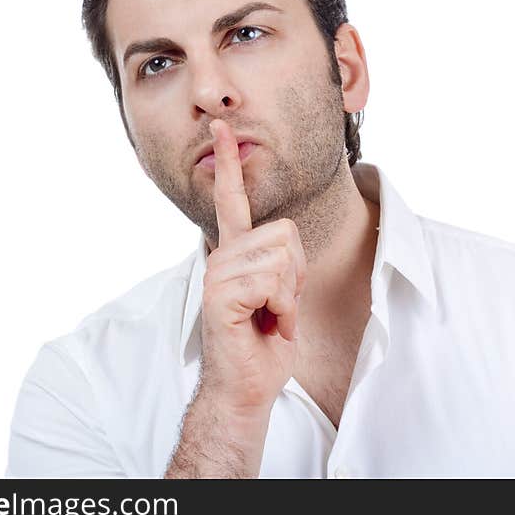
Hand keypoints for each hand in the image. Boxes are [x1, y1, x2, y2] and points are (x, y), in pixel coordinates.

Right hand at [197, 118, 306, 416]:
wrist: (247, 386)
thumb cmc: (264, 342)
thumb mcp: (281, 292)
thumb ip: (279, 260)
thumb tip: (284, 242)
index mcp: (234, 251)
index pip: (231, 199)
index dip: (227, 162)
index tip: (221, 128)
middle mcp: (221, 255)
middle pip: (285, 232)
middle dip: (296, 273)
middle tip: (278, 305)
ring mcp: (217, 274)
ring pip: (281, 257)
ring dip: (289, 295)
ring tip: (270, 317)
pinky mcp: (220, 295)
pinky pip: (272, 282)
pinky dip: (283, 310)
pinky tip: (266, 326)